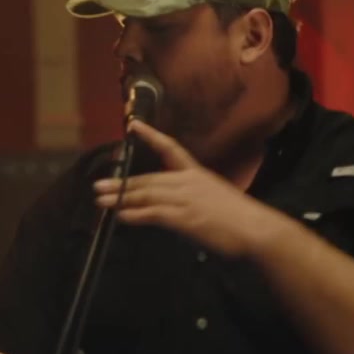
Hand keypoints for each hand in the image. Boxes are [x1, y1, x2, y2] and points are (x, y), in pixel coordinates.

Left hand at [92, 120, 274, 257]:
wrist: (255, 228)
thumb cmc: (240, 217)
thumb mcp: (214, 198)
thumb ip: (192, 198)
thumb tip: (172, 206)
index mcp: (196, 173)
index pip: (170, 148)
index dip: (151, 136)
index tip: (133, 125)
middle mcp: (188, 181)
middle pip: (148, 179)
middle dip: (122, 183)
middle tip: (98, 185)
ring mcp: (185, 199)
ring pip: (146, 195)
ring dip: (121, 198)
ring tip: (101, 200)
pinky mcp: (184, 217)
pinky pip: (154, 213)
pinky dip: (135, 215)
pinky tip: (121, 216)